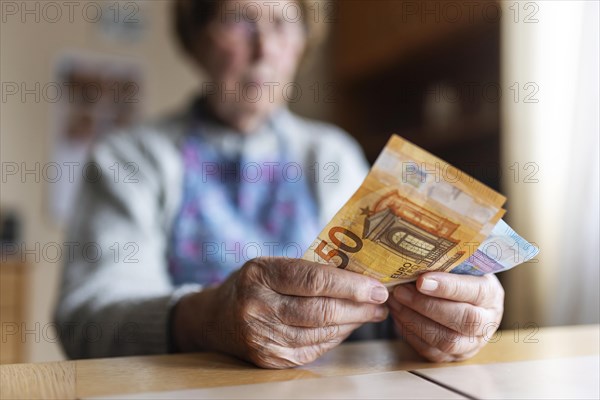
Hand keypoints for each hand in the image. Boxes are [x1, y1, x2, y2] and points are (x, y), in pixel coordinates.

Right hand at [173, 257, 388, 368]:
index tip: (376, 286)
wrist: (215, 319)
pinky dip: (336, 337)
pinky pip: (314, 349)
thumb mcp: (270, 265)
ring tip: (371, 312)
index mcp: (260, 275)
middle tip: (381, 300)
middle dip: (358, 306)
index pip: (313, 280)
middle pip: (321, 310)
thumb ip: (307, 269)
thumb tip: (358, 275)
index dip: (350, 284)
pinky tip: (348, 326)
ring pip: (321, 333)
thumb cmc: (251, 285)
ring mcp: (263, 338)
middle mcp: (258, 307)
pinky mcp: (270, 359)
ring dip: (353, 323)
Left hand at [387, 272, 503, 362]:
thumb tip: (416, 259)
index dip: (448, 287)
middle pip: (463, 320)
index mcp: (492, 294)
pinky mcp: (453, 356)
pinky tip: (398, 316)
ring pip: (447, 340)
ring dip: (415, 321)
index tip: (421, 280)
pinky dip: (411, 334)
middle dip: (427, 306)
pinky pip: (432, 351)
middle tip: (400, 291)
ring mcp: (472, 343)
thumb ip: (445, 263)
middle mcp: (487, 321)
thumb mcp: (459, 264)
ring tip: (395, 303)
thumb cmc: (457, 276)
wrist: (461, 298)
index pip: (476, 292)